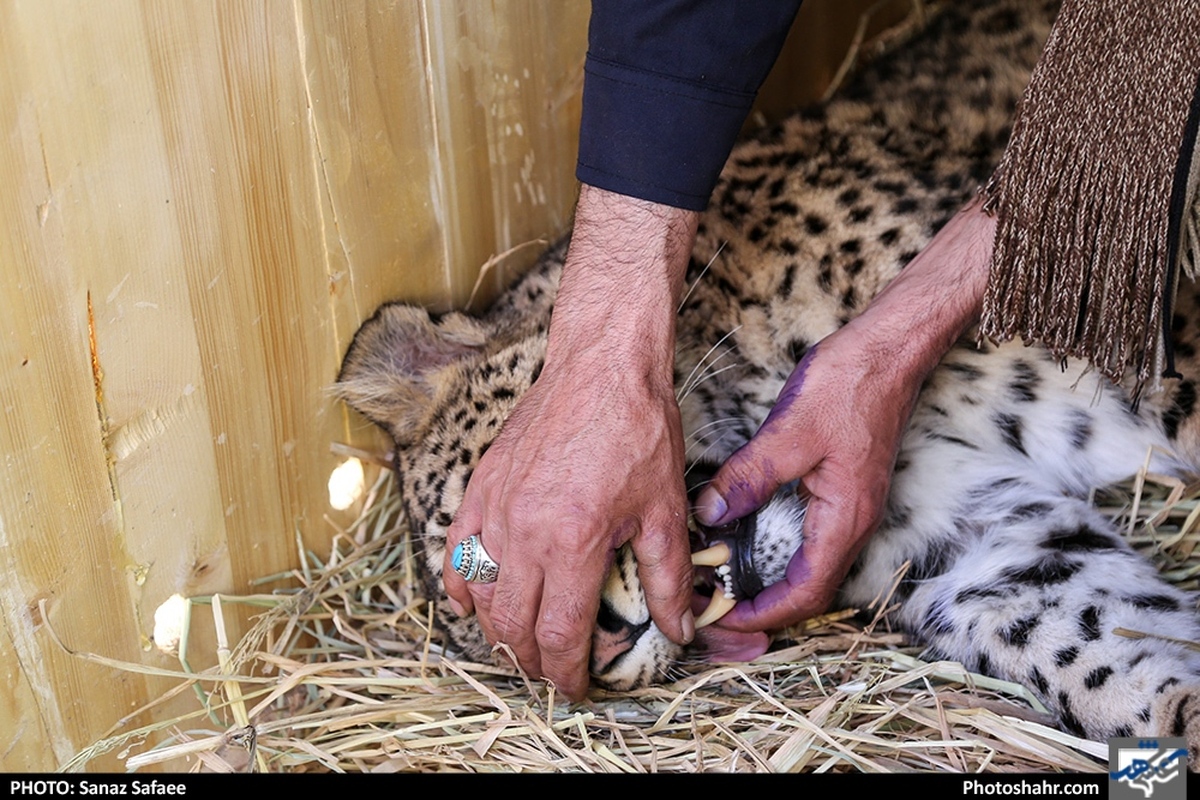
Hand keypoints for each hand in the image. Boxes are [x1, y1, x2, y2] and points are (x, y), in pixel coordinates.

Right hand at [444, 186, 698, 698]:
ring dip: (497, 631)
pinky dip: (461, 586)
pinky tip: (471, 603)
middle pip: (512, 625)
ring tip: (521, 645)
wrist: (602, 365)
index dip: (567, 672)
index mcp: (572, 543)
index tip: (578, 687)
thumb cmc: (638, 429)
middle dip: (532, 661)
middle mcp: (522, 532)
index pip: (558, 634)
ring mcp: (494, 510)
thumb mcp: (664, 508)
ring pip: (479, 595)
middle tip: (552, 671)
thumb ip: (668, 575)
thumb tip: (678, 627)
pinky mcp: (480, 487)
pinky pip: (456, 552)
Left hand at [695, 199, 996, 632]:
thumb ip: (748, 478)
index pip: (806, 592)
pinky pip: (811, 544)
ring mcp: (852, 508)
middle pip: (809, 592)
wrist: (891, 350)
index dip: (762, 614)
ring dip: (771, 590)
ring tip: (725, 595)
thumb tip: (709, 516)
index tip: (721, 621)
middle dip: (762, 613)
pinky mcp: (844, 492)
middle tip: (715, 618)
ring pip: (811, 570)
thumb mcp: (789, 431)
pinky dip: (779, 561)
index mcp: (846, 517)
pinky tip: (748, 552)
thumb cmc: (850, 384)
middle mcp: (855, 522)